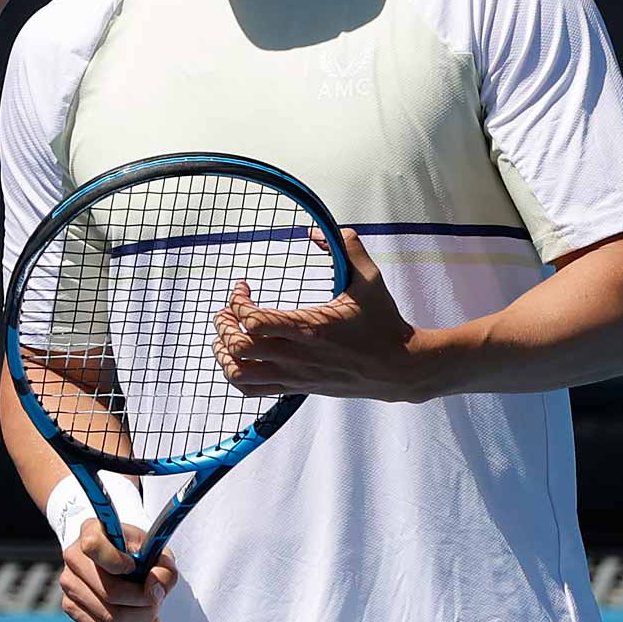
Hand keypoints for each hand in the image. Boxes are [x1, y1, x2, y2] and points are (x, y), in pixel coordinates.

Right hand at [59, 520, 177, 621]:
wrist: (122, 562)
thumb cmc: (137, 553)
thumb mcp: (157, 552)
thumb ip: (164, 567)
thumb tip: (153, 586)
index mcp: (92, 530)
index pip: (93, 545)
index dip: (117, 561)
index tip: (134, 566)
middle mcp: (74, 556)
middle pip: (108, 591)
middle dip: (141, 601)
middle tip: (156, 600)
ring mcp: (69, 582)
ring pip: (108, 615)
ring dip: (137, 619)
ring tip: (150, 611)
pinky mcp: (70, 605)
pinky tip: (137, 620)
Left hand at [212, 227, 444, 402]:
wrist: (399, 368)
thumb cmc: (383, 322)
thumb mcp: (369, 279)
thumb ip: (347, 247)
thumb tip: (315, 231)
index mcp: (311, 328)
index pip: (253, 321)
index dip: (237, 302)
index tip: (243, 287)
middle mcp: (297, 356)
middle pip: (238, 348)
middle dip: (223, 325)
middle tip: (227, 311)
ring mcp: (295, 375)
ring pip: (239, 375)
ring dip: (224, 353)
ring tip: (227, 335)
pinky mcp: (296, 388)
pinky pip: (253, 390)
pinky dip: (236, 374)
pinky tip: (242, 357)